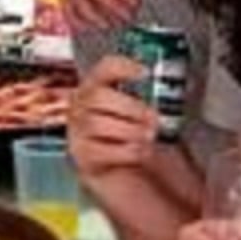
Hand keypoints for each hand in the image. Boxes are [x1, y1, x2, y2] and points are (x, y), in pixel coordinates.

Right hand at [66, 56, 157, 174]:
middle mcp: (80, 107)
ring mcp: (77, 132)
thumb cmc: (130, 137)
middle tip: (153, 119)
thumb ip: (146, 98)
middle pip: (97, 96)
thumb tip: (162, 90)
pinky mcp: (81, 157)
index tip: (143, 72)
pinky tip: (139, 152)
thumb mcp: (138, 113)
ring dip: (130, 131)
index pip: (103, 69)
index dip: (122, 66)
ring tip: (147, 137)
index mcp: (96, 88)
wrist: (122, 173)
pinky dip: (127, 151)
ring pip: (97, 123)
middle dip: (130, 107)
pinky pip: (102, 150)